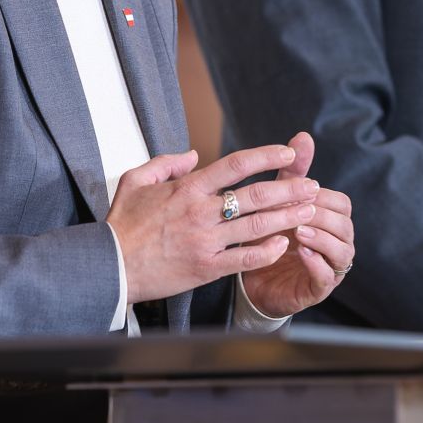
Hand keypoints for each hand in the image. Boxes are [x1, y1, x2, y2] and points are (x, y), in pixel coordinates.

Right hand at [106, 143, 319, 303]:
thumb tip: (192, 154)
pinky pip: (244, 259)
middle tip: (312, 185)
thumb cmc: (122, 225)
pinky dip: (267, 251)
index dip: (266, 156)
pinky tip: (285, 244)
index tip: (288, 155)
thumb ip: (165, 163)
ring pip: (256, 226)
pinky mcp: (206, 268)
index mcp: (187, 188)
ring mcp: (205, 241)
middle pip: (255, 195)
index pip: (236, 165)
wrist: (110, 267)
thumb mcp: (136, 181)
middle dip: (289, 189)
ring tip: (310, 210)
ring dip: (288, 217)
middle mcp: (200, 212)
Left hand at [240, 132, 355, 318]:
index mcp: (332, 221)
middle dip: (321, 215)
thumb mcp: (279, 200)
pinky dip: (316, 263)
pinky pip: (328, 277)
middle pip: (345, 224)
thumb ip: (294, 172)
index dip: (321, 196)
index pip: (341, 202)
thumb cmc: (272, 235)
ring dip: (321, 238)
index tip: (296, 192)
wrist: (253, 278)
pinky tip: (300, 252)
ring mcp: (331, 267)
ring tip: (298, 231)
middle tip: (295, 210)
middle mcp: (338, 243)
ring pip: (342, 251)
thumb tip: (303, 136)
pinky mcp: (318, 289)